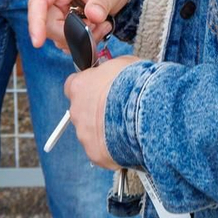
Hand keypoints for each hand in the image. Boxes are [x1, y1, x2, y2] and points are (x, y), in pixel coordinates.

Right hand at [28, 0, 133, 52]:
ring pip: (57, 34)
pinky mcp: (64, 21)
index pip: (39, 0)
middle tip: (94, 28)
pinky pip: (66, 38)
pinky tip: (98, 29)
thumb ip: (101, 2)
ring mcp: (58, 9)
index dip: (36, 21)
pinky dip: (82, 40)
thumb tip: (93, 17)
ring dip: (79, 37)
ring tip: (101, 25)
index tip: (38, 42)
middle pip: (47, 23)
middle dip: (69, 33)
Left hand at [64, 54, 138, 169]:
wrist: (145, 110)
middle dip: (96, 112)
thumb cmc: (134, 84)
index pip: (72, 86)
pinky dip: (113, 149)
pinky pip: (102, 151)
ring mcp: (84, 134)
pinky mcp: (95, 154)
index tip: (97, 89)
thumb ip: (110, 72)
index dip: (86, 88)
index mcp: (80, 86)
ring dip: (105, 131)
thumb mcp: (122, 64)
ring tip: (127, 128)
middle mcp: (77, 111)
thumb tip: (113, 74)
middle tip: (116, 110)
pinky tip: (128, 142)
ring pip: (91, 133)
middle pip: (82, 112)